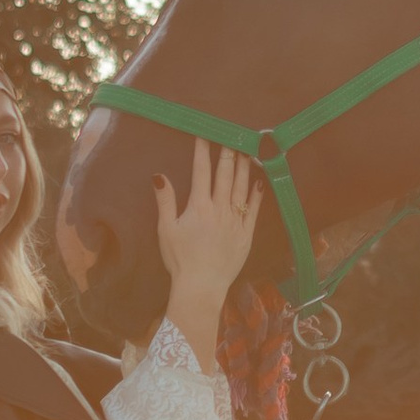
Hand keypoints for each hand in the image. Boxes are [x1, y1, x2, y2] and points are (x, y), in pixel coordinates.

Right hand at [152, 142, 262, 366]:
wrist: (201, 286)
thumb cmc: (180, 259)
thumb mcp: (166, 229)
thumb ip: (165, 201)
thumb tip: (159, 176)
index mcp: (199, 206)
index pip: (201, 171)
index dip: (203, 150)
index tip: (204, 134)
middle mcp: (220, 209)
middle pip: (225, 174)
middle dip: (228, 151)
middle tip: (231, 133)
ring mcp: (236, 220)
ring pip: (242, 187)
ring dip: (244, 166)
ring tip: (247, 149)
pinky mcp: (247, 234)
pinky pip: (255, 209)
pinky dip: (257, 193)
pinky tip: (260, 180)